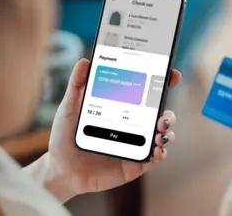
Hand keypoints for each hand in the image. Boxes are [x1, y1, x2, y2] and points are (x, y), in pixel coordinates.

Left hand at [46, 59, 181, 199]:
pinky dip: (160, 153)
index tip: (172, 74)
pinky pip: (154, 158)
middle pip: (161, 115)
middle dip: (169, 114)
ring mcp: (135, 145)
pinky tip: (156, 150)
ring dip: (167, 132)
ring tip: (159, 132)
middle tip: (162, 116)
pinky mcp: (134, 164)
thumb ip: (76, 85)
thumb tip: (83, 61)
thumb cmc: (64, 138)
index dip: (163, 83)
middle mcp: (132, 126)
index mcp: (121, 109)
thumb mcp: (69, 109)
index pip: (147, 94)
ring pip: (162, 135)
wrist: (60, 170)